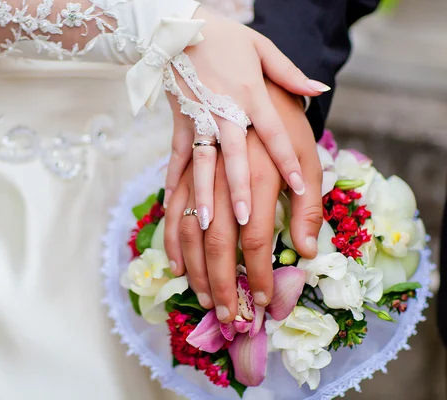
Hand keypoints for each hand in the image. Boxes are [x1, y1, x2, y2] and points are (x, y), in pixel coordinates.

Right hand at [164, 6, 329, 232]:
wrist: (179, 27)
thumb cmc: (225, 38)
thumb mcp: (261, 48)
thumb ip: (289, 73)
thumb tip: (319, 89)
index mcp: (249, 93)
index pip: (271, 132)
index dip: (285, 159)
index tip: (300, 185)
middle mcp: (223, 109)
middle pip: (234, 154)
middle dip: (239, 188)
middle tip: (246, 219)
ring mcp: (198, 117)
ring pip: (202, 160)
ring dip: (203, 192)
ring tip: (205, 221)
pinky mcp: (179, 121)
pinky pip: (176, 154)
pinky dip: (173, 178)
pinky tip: (173, 202)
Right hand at [164, 81, 322, 322]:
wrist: (246, 68)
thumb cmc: (285, 116)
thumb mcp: (310, 155)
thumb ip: (310, 206)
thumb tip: (309, 252)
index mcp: (262, 172)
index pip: (257, 238)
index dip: (260, 275)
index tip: (266, 303)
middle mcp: (225, 175)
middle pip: (218, 241)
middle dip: (223, 284)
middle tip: (229, 316)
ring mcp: (199, 169)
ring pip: (188, 228)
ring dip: (195, 269)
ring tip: (203, 297)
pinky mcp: (183, 165)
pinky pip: (171, 207)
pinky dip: (171, 239)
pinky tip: (176, 264)